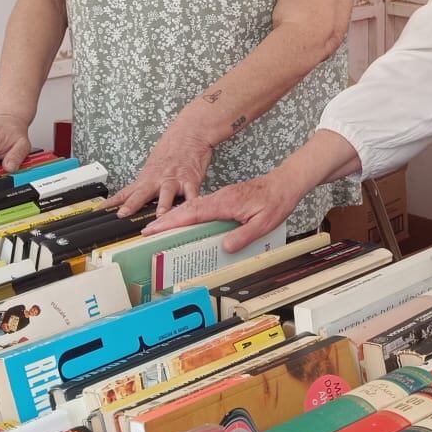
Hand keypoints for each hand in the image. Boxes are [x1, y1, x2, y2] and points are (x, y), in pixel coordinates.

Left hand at [104, 120, 214, 217]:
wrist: (189, 133)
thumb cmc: (172, 150)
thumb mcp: (154, 167)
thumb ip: (146, 185)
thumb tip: (134, 200)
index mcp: (147, 178)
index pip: (125, 193)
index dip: (112, 202)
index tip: (100, 211)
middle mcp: (158, 180)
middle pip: (141, 194)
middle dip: (131, 205)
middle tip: (123, 214)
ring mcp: (174, 180)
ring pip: (167, 194)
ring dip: (162, 206)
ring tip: (159, 216)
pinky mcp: (191, 181)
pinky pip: (192, 195)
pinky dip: (191, 203)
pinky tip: (189, 210)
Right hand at [144, 170, 302, 251]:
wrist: (284, 184)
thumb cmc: (276, 202)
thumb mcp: (264, 223)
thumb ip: (243, 235)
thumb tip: (224, 247)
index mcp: (225, 203)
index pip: (192, 214)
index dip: (171, 222)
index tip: (155, 228)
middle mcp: (219, 198)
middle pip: (186, 209)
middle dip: (165, 220)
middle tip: (147, 231)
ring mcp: (221, 197)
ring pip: (192, 207)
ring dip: (174, 217)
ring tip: (158, 228)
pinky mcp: (224, 198)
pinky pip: (200, 206)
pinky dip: (186, 213)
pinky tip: (182, 220)